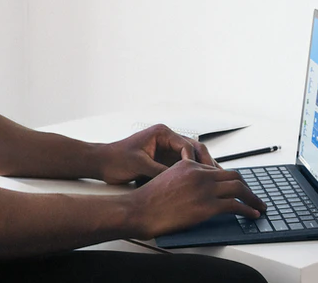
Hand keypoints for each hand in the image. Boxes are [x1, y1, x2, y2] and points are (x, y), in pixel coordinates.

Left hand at [96, 124, 217, 184]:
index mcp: (162, 133)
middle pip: (194, 149)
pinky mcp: (164, 160)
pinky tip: (200, 185)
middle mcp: (167, 139)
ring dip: (202, 169)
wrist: (102, 163)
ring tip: (215, 181)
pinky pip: (183, 166)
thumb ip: (159, 171)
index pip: (186, 144)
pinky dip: (192, 174)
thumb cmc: (116, 159)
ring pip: (191, 158)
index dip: (195, 160)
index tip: (201, 173)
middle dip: (205, 163)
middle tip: (216, 177)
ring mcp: (167, 149)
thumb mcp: (139, 165)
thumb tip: (177, 181)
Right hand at [128, 159, 266, 238]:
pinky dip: (247, 209)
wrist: (141, 209)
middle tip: (255, 197)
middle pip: (233, 176)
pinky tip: (252, 214)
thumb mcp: (167, 177)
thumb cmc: (150, 198)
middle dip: (247, 187)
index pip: (218, 169)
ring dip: (252, 198)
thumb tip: (196, 188)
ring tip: (259, 206)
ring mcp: (204, 188)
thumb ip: (184, 177)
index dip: (231, 180)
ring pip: (238, 188)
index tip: (239, 189)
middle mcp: (200, 173)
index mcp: (190, 164)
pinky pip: (234, 205)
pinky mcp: (207, 206)